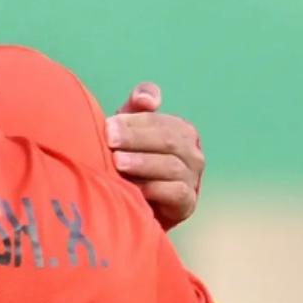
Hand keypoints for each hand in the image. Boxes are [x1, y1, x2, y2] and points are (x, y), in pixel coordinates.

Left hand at [110, 83, 204, 228]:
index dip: (133, 122)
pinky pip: (175, 192)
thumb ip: (137, 105)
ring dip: (142, 163)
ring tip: (118, 162)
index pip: (158, 121)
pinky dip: (154, 189)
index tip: (109, 126)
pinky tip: (133, 189)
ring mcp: (193, 178)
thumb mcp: (132, 129)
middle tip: (110, 141)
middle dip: (136, 139)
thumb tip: (148, 99)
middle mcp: (192, 152)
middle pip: (167, 140)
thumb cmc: (133, 158)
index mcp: (181, 130)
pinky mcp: (187, 202)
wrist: (140, 203)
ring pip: (171, 166)